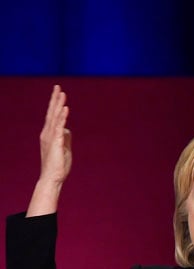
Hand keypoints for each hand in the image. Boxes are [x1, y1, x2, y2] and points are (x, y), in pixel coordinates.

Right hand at [28, 85, 71, 215]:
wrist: (53, 178)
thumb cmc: (59, 165)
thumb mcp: (64, 148)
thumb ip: (65, 138)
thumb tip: (67, 129)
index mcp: (50, 134)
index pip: (52, 116)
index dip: (55, 104)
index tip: (59, 93)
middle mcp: (48, 133)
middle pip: (51, 113)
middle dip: (55, 99)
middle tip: (58, 87)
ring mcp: (51, 137)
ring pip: (55, 117)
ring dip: (58, 105)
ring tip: (62, 93)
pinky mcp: (56, 143)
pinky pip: (59, 127)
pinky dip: (62, 117)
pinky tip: (65, 109)